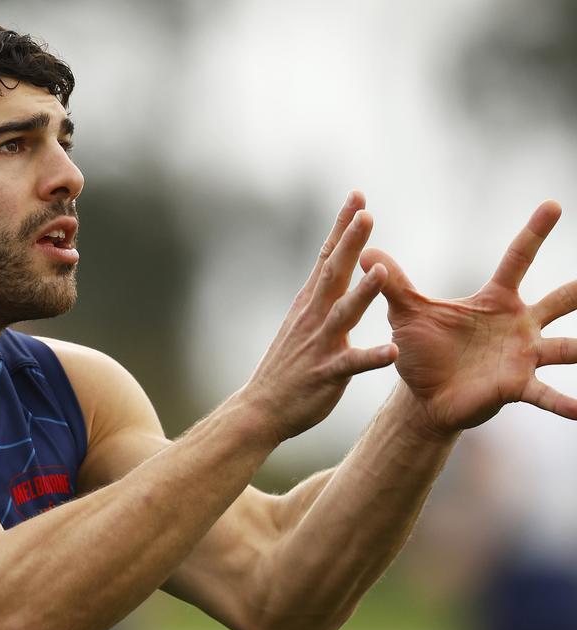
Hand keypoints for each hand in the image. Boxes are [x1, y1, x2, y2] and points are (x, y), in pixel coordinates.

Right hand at [244, 192, 397, 441]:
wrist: (261, 408)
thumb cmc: (288, 366)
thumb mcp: (303, 323)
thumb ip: (322, 297)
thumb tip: (335, 268)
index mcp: (310, 303)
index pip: (327, 256)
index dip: (341, 226)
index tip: (357, 195)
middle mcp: (313, 317)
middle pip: (333, 274)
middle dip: (350, 243)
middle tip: (366, 213)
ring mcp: (318, 345)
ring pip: (342, 315)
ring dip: (362, 294)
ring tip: (381, 271)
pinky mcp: (325, 374)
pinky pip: (351, 365)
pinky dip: (371, 358)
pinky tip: (393, 352)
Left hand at [361, 201, 576, 435]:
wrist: (420, 396)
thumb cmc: (420, 350)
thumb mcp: (405, 313)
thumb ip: (391, 283)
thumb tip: (365, 251)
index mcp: (495, 301)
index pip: (518, 259)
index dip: (535, 233)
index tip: (553, 205)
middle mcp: (519, 324)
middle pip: (561, 299)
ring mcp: (523, 356)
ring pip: (566, 347)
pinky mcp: (516, 386)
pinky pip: (545, 394)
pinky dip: (564, 402)